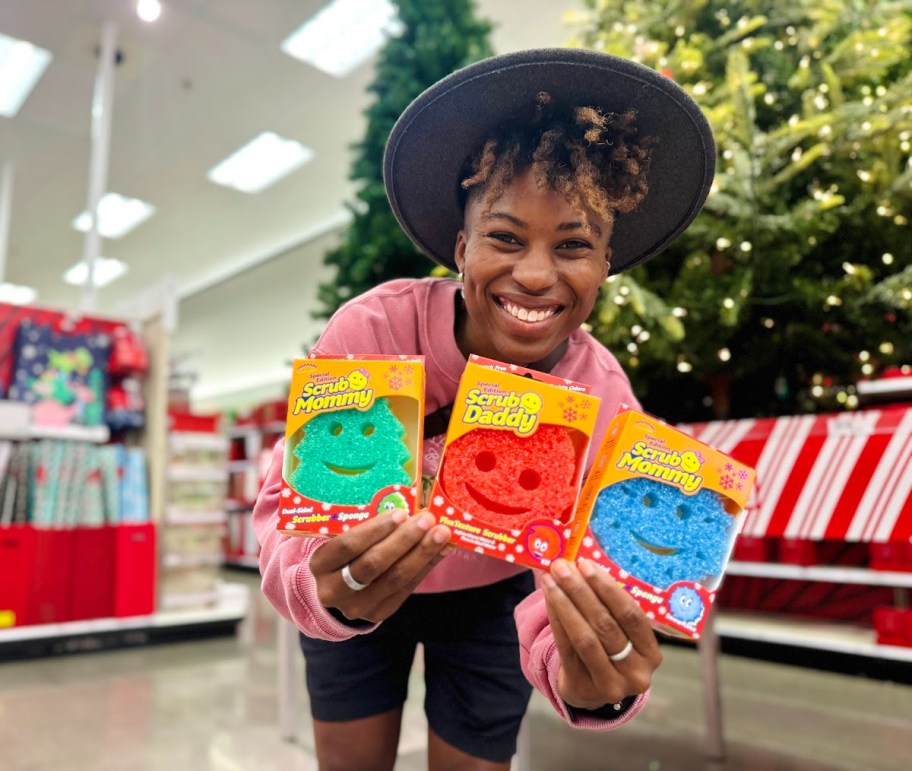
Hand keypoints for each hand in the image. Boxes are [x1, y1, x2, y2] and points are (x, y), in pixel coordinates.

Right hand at [309, 509, 451, 623]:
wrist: (336, 591)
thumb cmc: (340, 555)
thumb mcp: (337, 538)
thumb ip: (360, 525)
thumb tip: (403, 504)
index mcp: (320, 564)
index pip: (347, 546)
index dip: (375, 530)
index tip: (401, 512)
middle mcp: (334, 590)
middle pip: (373, 564)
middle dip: (403, 540)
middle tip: (427, 519)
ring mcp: (357, 606)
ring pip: (394, 578)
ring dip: (421, 553)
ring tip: (441, 533)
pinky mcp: (379, 613)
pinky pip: (406, 588)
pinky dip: (426, 566)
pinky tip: (442, 549)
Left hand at [542, 557, 661, 709]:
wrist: (592, 690)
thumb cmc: (610, 650)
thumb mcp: (623, 634)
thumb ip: (612, 606)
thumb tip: (582, 565)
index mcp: (651, 654)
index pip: (631, 616)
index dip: (608, 589)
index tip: (587, 564)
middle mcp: (635, 673)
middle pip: (605, 625)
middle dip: (581, 591)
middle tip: (562, 567)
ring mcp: (609, 685)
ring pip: (584, 637)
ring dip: (564, 603)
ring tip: (549, 580)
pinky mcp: (582, 688)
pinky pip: (566, 648)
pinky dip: (556, 620)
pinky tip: (549, 600)